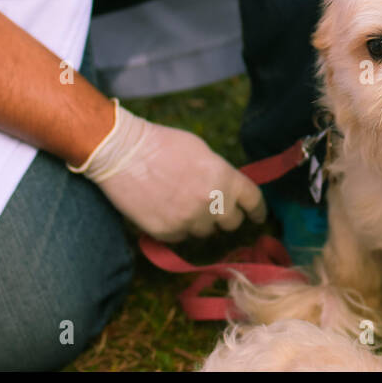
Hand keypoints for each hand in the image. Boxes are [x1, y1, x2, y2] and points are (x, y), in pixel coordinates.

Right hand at [70, 99, 267, 242]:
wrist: (123, 154)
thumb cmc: (163, 145)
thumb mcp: (203, 152)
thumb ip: (221, 174)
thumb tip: (229, 191)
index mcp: (225, 178)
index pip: (253, 201)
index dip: (258, 210)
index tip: (258, 217)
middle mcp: (211, 202)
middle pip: (232, 222)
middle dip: (225, 216)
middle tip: (213, 207)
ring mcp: (189, 220)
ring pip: (205, 231)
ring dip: (200, 222)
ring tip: (181, 202)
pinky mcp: (167, 232)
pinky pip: (181, 237)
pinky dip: (178, 228)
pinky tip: (165, 209)